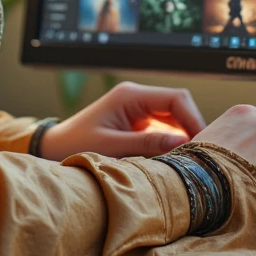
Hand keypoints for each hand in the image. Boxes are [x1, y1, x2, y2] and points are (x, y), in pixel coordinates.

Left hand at [39, 82, 205, 161]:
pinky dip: (173, 143)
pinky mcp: (138, 124)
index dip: (194, 119)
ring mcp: (139, 110)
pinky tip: (175, 160)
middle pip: (180, 107)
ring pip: (175, 119)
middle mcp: (138, 98)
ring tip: (190, 161)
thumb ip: (147, 143)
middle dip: (192, 129)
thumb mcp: (112, 147)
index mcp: (131, 95)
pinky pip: (165, 129)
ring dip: (183, 137)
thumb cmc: (75, 145)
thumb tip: (183, 143)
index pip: (177, 98)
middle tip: (202, 156)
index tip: (202, 144)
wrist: (53, 148)